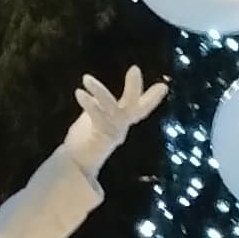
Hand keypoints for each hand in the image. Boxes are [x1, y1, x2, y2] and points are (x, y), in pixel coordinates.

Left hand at [61, 64, 169, 178]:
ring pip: (112, 109)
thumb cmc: (84, 145)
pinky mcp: (101, 137)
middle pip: (136, 108)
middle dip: (135, 88)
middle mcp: (121, 128)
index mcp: (122, 123)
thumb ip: (99, 112)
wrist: (75, 168)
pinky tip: (80, 92)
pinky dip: (90, 104)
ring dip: (100, 91)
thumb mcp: (95, 123)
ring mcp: (113, 133)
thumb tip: (95, 98)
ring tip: (86, 78)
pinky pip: (98, 117)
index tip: (163, 87)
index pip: (140, 109)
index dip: (152, 98)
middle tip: (135, 69)